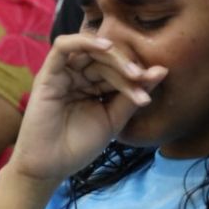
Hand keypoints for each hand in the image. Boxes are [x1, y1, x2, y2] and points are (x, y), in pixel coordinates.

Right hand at [9, 34, 166, 184]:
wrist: (51, 166)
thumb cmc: (79, 146)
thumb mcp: (114, 119)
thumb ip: (133, 95)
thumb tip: (161, 70)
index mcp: (93, 85)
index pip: (117, 70)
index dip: (135, 76)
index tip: (148, 94)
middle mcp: (77, 76)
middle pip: (106, 58)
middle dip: (127, 67)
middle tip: (141, 80)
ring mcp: (62, 74)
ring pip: (90, 50)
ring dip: (114, 57)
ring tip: (132, 73)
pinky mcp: (48, 74)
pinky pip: (63, 47)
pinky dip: (83, 41)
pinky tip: (105, 47)